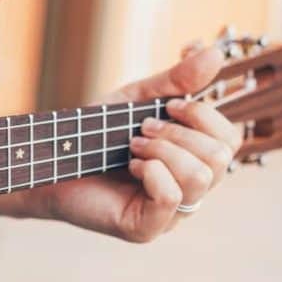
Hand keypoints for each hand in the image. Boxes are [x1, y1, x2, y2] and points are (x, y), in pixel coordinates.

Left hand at [22, 47, 241, 242]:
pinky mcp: (146, 230)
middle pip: (220, 158)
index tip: (170, 106)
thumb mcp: (138, 100)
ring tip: (133, 147)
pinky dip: (152, 173)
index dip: (205, 115)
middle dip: (180, 133)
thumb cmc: (95, 135)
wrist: (51, 159)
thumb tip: (214, 51)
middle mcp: (189, 192)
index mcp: (193, 162)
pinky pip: (170, 199)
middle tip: (142, 129)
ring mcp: (170, 215)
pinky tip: (130, 166)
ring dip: (164, 150)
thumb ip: (176, 80)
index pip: (230, 140)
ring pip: (199, 177)